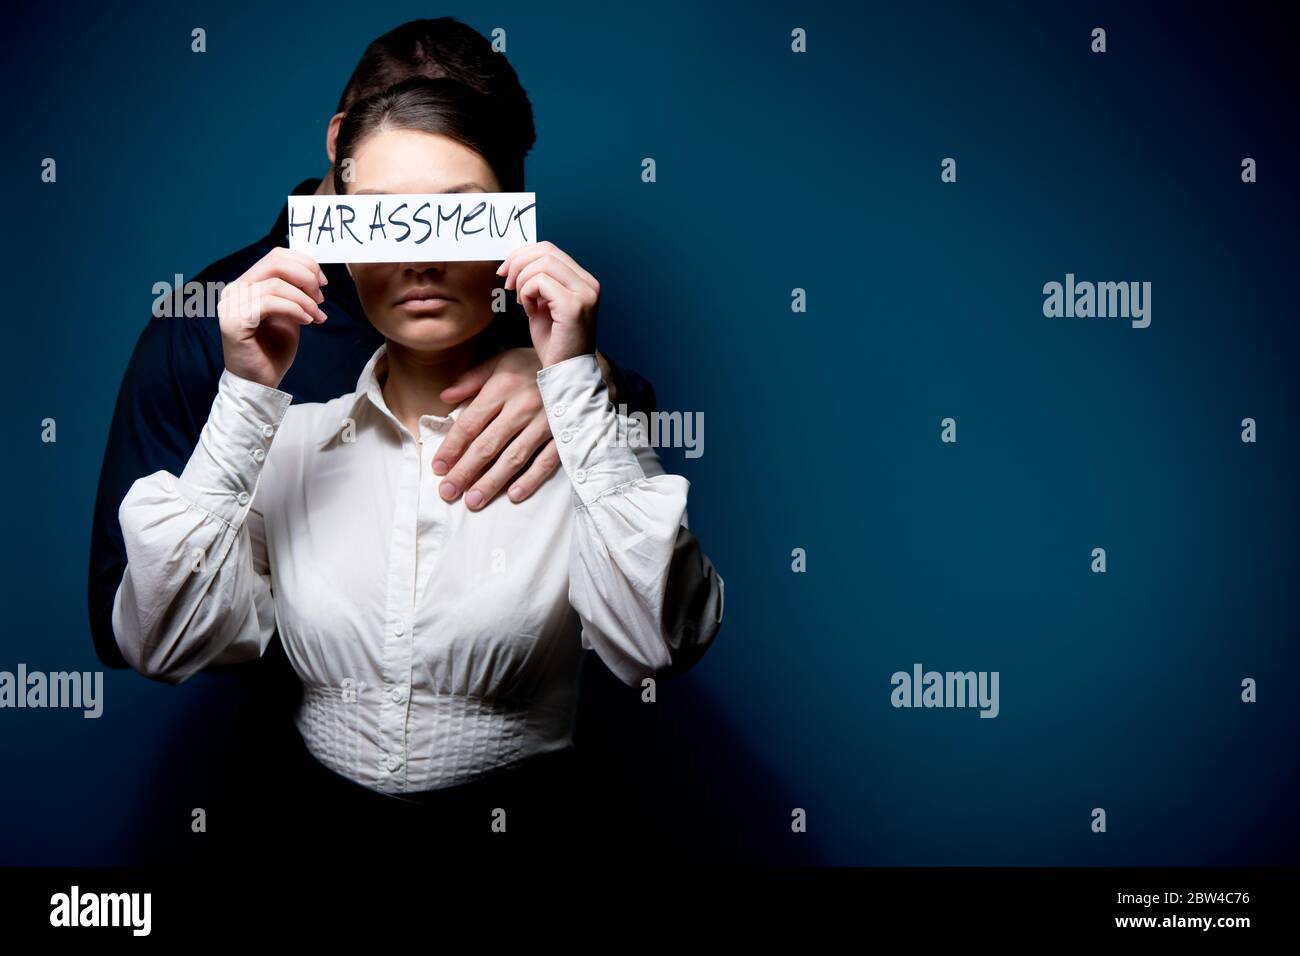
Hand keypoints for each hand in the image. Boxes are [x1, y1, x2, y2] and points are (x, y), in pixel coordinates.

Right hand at [217, 247, 327, 388]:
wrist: (261, 382)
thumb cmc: (274, 350)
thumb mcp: (289, 313)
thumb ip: (294, 291)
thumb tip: (314, 272)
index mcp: (246, 284)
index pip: (275, 255)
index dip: (304, 263)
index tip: (323, 282)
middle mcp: (234, 290)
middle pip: (275, 262)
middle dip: (306, 277)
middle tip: (321, 299)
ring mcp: (231, 305)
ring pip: (275, 284)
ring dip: (304, 299)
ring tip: (317, 316)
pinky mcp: (234, 322)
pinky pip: (270, 303)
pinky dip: (295, 309)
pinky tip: (307, 321)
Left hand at [433, 348, 559, 508]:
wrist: (577, 361)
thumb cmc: (533, 364)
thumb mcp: (500, 361)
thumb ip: (471, 379)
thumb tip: (445, 397)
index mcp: (502, 387)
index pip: (470, 423)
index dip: (452, 447)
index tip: (438, 467)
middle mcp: (522, 406)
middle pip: (487, 445)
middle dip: (465, 471)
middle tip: (448, 492)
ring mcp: (545, 422)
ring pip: (514, 457)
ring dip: (492, 482)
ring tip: (474, 501)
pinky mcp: (564, 433)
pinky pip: (546, 461)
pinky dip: (531, 479)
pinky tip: (513, 495)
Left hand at [496, 241, 597, 366]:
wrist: (565, 372)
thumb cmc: (554, 343)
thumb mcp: (544, 304)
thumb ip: (538, 280)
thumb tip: (516, 259)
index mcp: (584, 281)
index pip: (551, 250)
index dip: (523, 254)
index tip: (506, 271)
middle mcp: (589, 284)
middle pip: (546, 251)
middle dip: (518, 263)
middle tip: (507, 284)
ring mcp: (585, 294)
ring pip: (543, 263)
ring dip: (522, 280)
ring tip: (521, 301)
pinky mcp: (574, 306)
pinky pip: (540, 282)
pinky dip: (527, 293)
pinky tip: (529, 310)